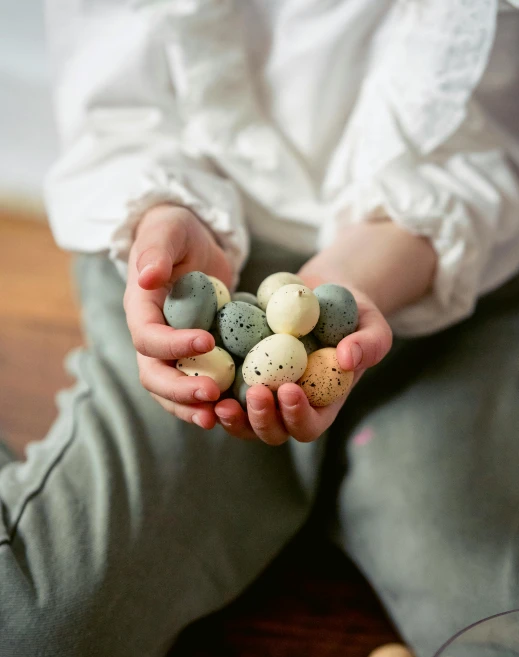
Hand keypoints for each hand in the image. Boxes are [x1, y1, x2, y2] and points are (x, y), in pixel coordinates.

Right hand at [124, 204, 231, 428]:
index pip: (148, 337)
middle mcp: (150, 336)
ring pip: (170, 391)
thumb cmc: (177, 231)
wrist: (191, 242)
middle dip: (180, 390)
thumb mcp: (169, 231)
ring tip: (220, 417)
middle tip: (212, 395)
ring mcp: (170, 351)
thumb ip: (157, 251)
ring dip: (191, 407)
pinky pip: (194, 385)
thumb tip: (147, 277)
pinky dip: (208, 402)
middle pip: (153, 375)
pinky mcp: (192, 358)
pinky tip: (232, 409)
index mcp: (140, 309)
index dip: (172, 345)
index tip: (207, 342)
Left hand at [214, 285, 391, 444]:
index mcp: (321, 405)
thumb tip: (348, 358)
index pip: (309, 425)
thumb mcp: (372, 325)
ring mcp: (262, 398)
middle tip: (257, 391)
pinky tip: (202, 379)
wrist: (319, 297)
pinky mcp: (239, 379)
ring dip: (232, 418)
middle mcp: (288, 409)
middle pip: (273, 432)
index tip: (290, 388)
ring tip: (219, 401)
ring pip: (243, 423)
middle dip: (262, 418)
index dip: (298, 415)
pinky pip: (222, 395)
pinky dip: (212, 394)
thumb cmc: (352, 314)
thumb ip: (368, 344)